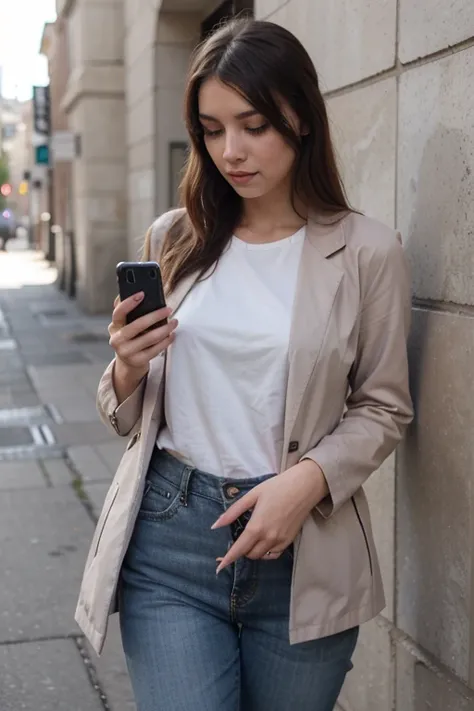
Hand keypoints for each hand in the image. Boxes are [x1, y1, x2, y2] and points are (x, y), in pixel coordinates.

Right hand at [108, 292, 177, 373]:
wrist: (128, 362)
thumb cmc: (130, 338)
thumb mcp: (125, 326)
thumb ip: (129, 312)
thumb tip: (139, 293)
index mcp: (114, 327)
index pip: (118, 313)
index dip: (128, 303)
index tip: (142, 294)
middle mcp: (117, 340)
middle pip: (138, 325)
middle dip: (156, 315)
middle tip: (168, 309)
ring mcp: (127, 352)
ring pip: (150, 338)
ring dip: (165, 328)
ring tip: (174, 322)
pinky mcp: (138, 361)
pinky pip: (156, 349)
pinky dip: (166, 341)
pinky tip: (172, 335)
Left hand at [212, 460, 328, 573]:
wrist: (304, 486)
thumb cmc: (276, 487)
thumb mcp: (252, 495)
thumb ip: (233, 512)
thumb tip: (215, 526)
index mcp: (257, 526)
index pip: (239, 549)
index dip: (227, 559)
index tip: (218, 567)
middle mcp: (269, 538)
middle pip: (249, 554)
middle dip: (240, 551)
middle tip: (235, 543)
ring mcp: (280, 541)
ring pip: (261, 556)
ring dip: (252, 551)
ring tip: (249, 540)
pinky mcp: (289, 541)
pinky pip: (273, 554)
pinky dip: (265, 552)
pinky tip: (262, 542)